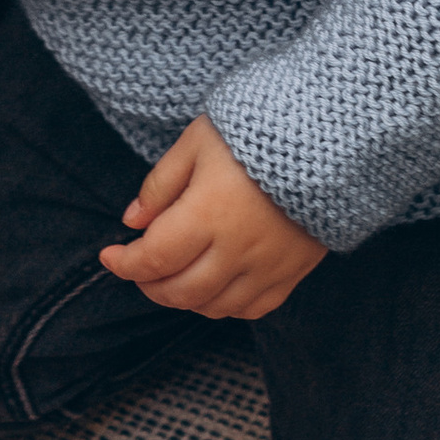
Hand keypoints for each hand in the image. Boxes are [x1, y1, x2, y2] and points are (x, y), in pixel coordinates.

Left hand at [98, 115, 325, 320]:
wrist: (330, 136)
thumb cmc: (255, 130)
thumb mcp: (198, 141)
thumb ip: (161, 183)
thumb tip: (132, 221)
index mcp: (208, 213)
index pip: (154, 258)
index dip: (124, 264)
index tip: (109, 255)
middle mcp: (237, 249)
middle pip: (180, 291)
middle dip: (148, 285)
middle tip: (138, 267)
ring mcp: (268, 265)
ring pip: (213, 306)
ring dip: (182, 298)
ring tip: (172, 275)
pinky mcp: (293, 271)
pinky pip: (252, 308)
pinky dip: (224, 305)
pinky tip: (213, 286)